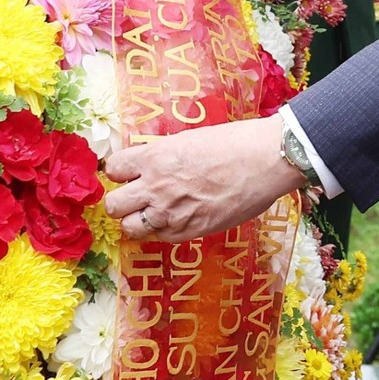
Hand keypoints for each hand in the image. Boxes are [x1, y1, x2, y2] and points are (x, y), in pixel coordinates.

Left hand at [101, 116, 301, 241]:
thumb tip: (150, 166)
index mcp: (154, 157)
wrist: (266, 161)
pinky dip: (163, 231)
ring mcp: (172, 213)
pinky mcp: (190, 231)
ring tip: (153, 213)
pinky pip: (160, 238)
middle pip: (113, 205)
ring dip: (138, 221)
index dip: (120, 172)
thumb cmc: (234, 143)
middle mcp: (156, 187)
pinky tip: (177, 219)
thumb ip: (163, 156)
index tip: (128, 174)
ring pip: (130, 228)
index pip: (112, 169)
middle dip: (121, 201)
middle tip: (135, 198)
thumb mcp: (188, 140)